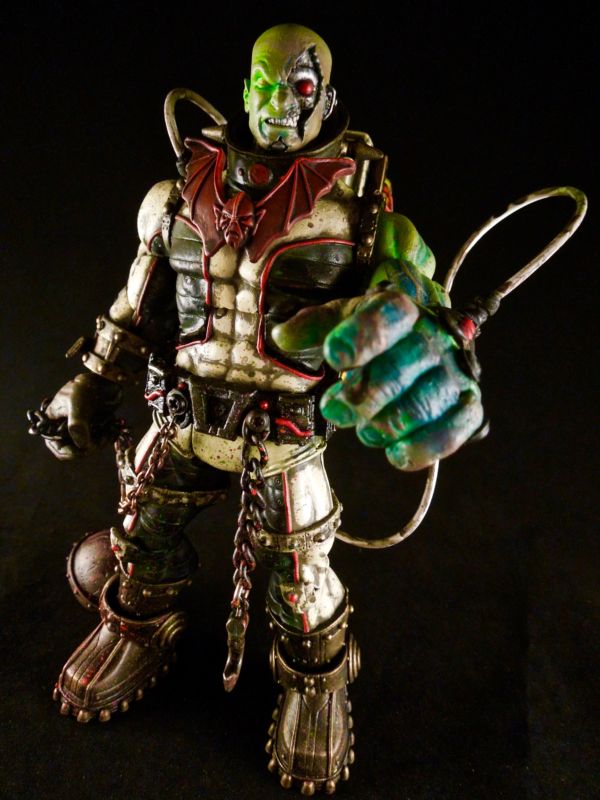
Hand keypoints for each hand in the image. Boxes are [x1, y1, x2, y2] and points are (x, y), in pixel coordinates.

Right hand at [43, 373, 121, 459]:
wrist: (105, 379)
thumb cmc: (86, 388)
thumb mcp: (78, 404)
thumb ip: (77, 425)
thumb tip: (82, 446)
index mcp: (53, 422)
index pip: (56, 445)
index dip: (68, 452)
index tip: (84, 451)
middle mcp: (64, 427)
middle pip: (73, 448)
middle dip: (88, 447)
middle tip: (102, 440)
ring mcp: (79, 428)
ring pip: (88, 446)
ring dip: (100, 443)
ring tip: (109, 433)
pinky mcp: (93, 427)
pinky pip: (98, 440)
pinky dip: (106, 438)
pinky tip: (113, 432)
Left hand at [272, 288, 483, 470]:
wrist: (422, 347)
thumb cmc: (376, 338)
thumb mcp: (343, 321)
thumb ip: (313, 326)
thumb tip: (282, 336)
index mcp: (402, 308)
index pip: (388, 314)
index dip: (361, 337)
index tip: (335, 357)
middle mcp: (434, 337)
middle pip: (400, 369)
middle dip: (360, 397)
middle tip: (335, 409)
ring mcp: (455, 373)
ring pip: (421, 405)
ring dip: (383, 425)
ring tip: (364, 430)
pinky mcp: (468, 406)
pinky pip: (452, 431)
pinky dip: (422, 448)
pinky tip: (395, 453)